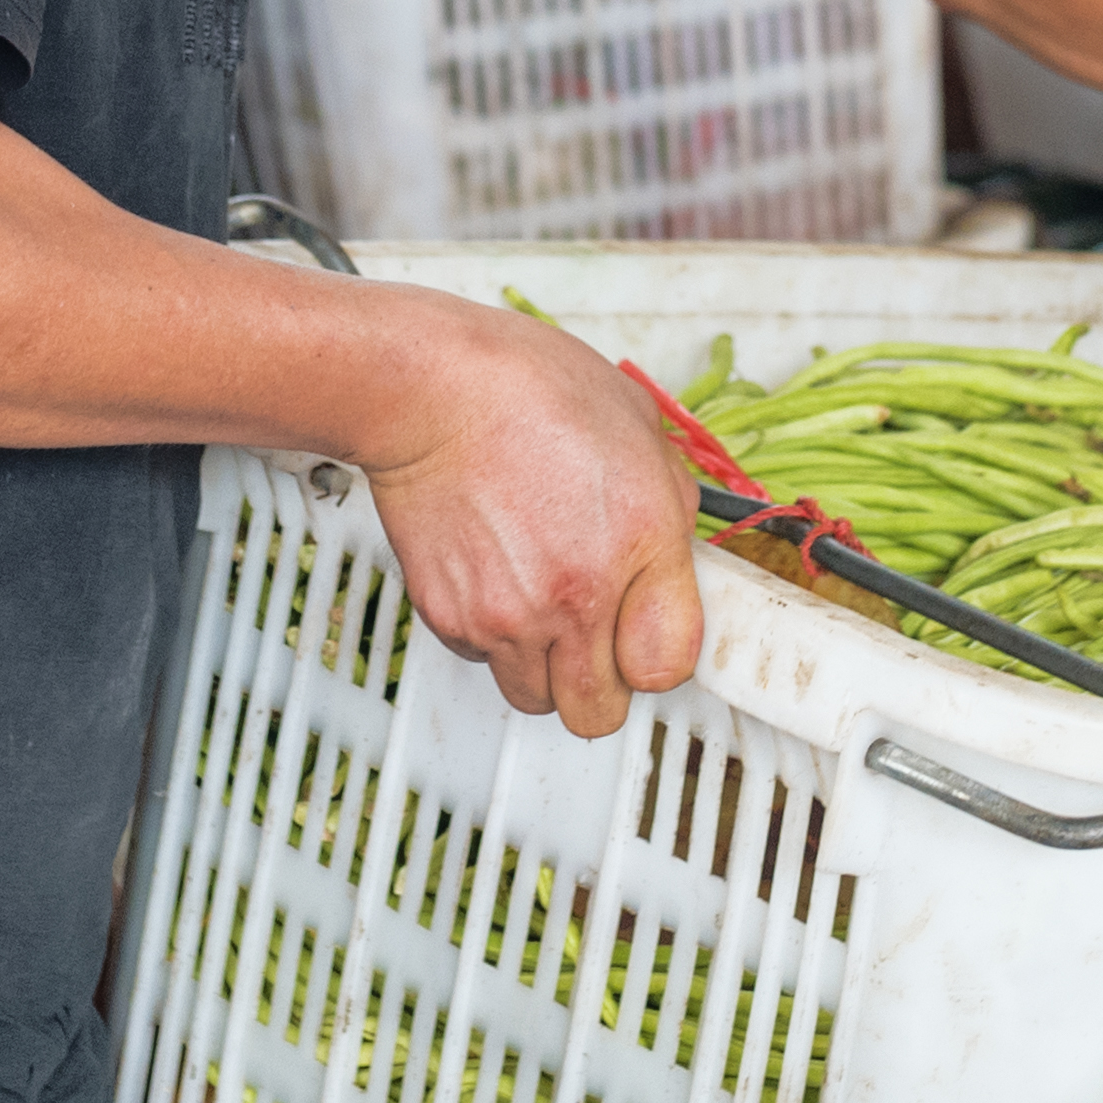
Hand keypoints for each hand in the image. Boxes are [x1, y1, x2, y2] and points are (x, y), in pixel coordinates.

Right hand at [358, 299, 710, 735]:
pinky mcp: (449, 617)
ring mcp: (506, 616)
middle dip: (603, 684)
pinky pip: (483, 659)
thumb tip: (672, 557)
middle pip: (598, 713)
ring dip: (546, 668)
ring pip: (537, 699)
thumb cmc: (527, 391)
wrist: (430, 389)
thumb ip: (668, 507)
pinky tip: (497, 579)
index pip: (668, 669)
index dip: (661, 655)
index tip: (651, 634)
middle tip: (599, 640)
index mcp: (637, 546)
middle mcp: (573, 596)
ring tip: (543, 608)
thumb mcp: (640, 429)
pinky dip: (492, 636)